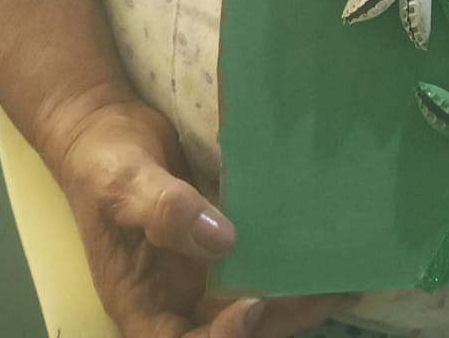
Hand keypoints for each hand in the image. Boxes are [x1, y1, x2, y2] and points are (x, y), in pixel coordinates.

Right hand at [52, 96, 349, 336]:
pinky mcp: (223, 245)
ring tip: (345, 277)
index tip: (253, 306)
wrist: (108, 130)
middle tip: (330, 291)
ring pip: (254, 302)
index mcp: (142, 304)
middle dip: (281, 318)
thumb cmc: (103, 164)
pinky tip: (326, 245)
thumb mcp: (122, 184)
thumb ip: (163, 210)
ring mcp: (203, 274)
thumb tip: (222, 239)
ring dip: (296, 297)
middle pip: (232, 330)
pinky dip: (289, 261)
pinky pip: (258, 263)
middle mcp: (178, 299)